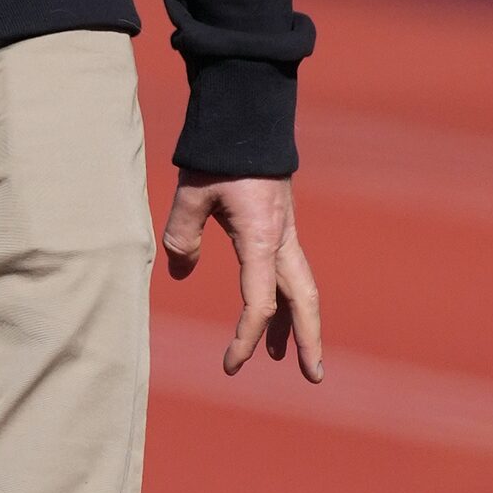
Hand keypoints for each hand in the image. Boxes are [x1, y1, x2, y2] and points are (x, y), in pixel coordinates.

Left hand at [162, 172, 322, 381]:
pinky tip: (274, 307)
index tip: (230, 364)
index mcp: (261, 236)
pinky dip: (287, 295)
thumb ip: (182, 233)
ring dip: (299, 322)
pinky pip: (290, 268)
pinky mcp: (281, 222)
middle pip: (303, 300)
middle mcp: (282, 238)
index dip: (246, 338)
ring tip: (287, 356)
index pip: (259, 302)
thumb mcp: (191, 191)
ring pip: (301, 286)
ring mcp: (286, 230)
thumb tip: (180, 272)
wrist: (247, 115)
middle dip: (308, 340)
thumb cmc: (218, 152)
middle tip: (311, 376)